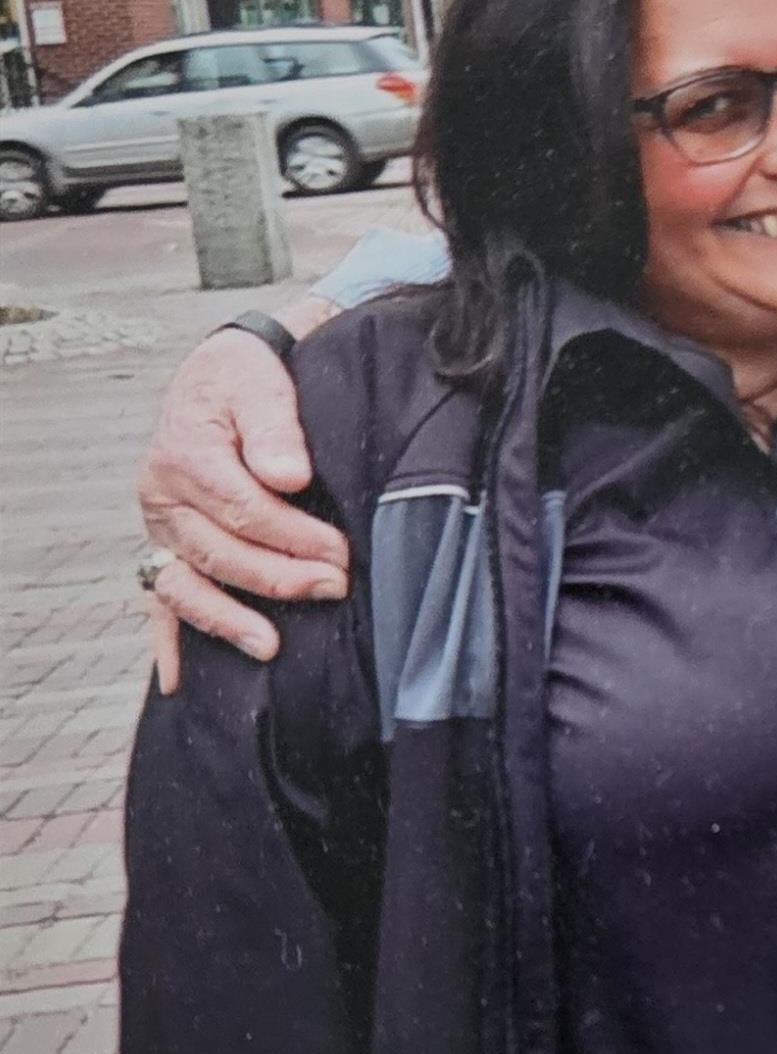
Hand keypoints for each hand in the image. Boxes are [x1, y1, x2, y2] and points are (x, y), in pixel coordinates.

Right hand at [139, 301, 346, 691]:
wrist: (220, 373)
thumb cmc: (247, 379)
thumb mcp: (262, 382)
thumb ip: (275, 426)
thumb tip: (288, 476)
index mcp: (186, 454)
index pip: (242, 509)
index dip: (293, 535)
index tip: (341, 552)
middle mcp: (162, 495)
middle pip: (219, 551)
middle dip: (279, 576)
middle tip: (335, 587)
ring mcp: (159, 528)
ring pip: (186, 584)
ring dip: (226, 619)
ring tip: (270, 647)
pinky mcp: (164, 547)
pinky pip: (158, 598)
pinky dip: (167, 640)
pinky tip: (179, 680)